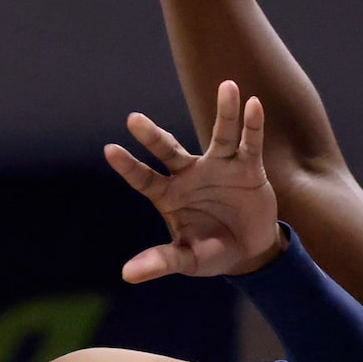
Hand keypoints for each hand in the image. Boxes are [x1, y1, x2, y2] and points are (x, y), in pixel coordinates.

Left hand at [106, 81, 283, 282]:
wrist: (248, 252)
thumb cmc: (211, 253)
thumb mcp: (187, 260)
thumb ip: (161, 261)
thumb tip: (128, 275)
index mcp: (169, 195)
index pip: (144, 178)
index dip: (128, 166)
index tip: (109, 150)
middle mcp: (190, 174)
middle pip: (168, 150)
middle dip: (151, 136)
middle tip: (133, 119)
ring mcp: (219, 167)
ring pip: (219, 135)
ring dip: (224, 112)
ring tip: (227, 86)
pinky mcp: (247, 168)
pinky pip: (249, 143)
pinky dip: (252, 125)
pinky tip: (253, 105)